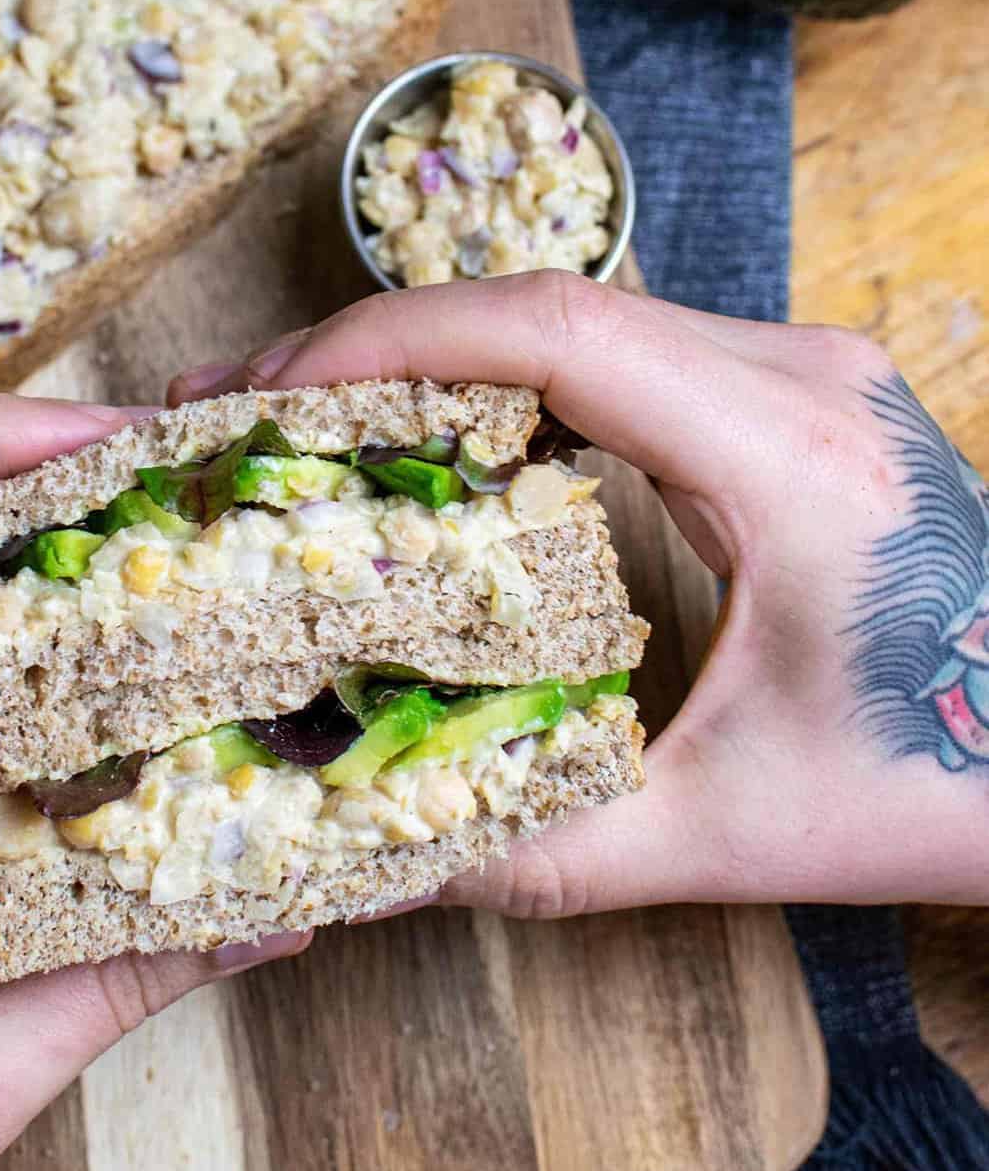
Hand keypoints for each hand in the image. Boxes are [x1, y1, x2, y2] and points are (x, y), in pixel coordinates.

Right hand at [171, 274, 988, 917]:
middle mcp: (800, 374)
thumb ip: (542, 853)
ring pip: (580, 316)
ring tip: (315, 422)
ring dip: (441, 356)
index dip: (392, 341)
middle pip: (550, 305)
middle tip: (251, 411)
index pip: (557, 332)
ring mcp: (804, 369)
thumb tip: (371, 865)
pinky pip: (623, 352)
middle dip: (382, 346)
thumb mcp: (734, 835)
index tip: (273, 390)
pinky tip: (437, 438)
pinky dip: (511, 382)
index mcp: (790, 452)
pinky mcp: (794, 391)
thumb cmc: (947, 779)